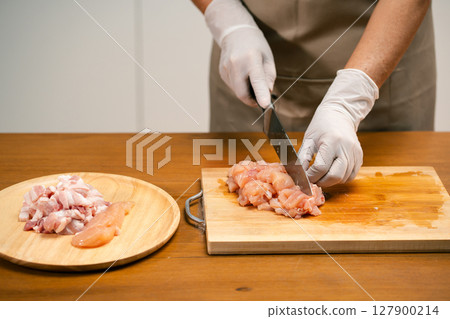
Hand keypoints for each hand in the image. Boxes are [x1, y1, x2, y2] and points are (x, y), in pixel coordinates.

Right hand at [205, 0, 275, 106]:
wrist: (235, 32)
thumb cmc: (256, 45)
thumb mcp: (268, 58)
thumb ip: (269, 78)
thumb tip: (266, 96)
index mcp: (251, 58)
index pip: (256, 80)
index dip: (260, 94)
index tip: (265, 105)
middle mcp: (236, 63)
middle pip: (242, 93)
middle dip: (252, 100)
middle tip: (260, 98)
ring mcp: (226, 68)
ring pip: (237, 92)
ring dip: (246, 91)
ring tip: (250, 77)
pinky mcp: (222, 73)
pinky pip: (233, 87)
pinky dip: (240, 86)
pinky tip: (242, 74)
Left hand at [298, 69, 378, 186]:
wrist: (339, 114)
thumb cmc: (321, 126)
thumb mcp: (309, 140)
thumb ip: (303, 158)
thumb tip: (299, 175)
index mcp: (332, 142)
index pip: (321, 167)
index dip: (311, 176)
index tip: (305, 177)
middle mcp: (346, 148)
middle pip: (335, 176)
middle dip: (322, 182)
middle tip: (313, 180)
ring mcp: (355, 153)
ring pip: (343, 178)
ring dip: (331, 181)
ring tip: (321, 175)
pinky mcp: (360, 157)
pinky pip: (351, 176)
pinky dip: (341, 178)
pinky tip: (332, 172)